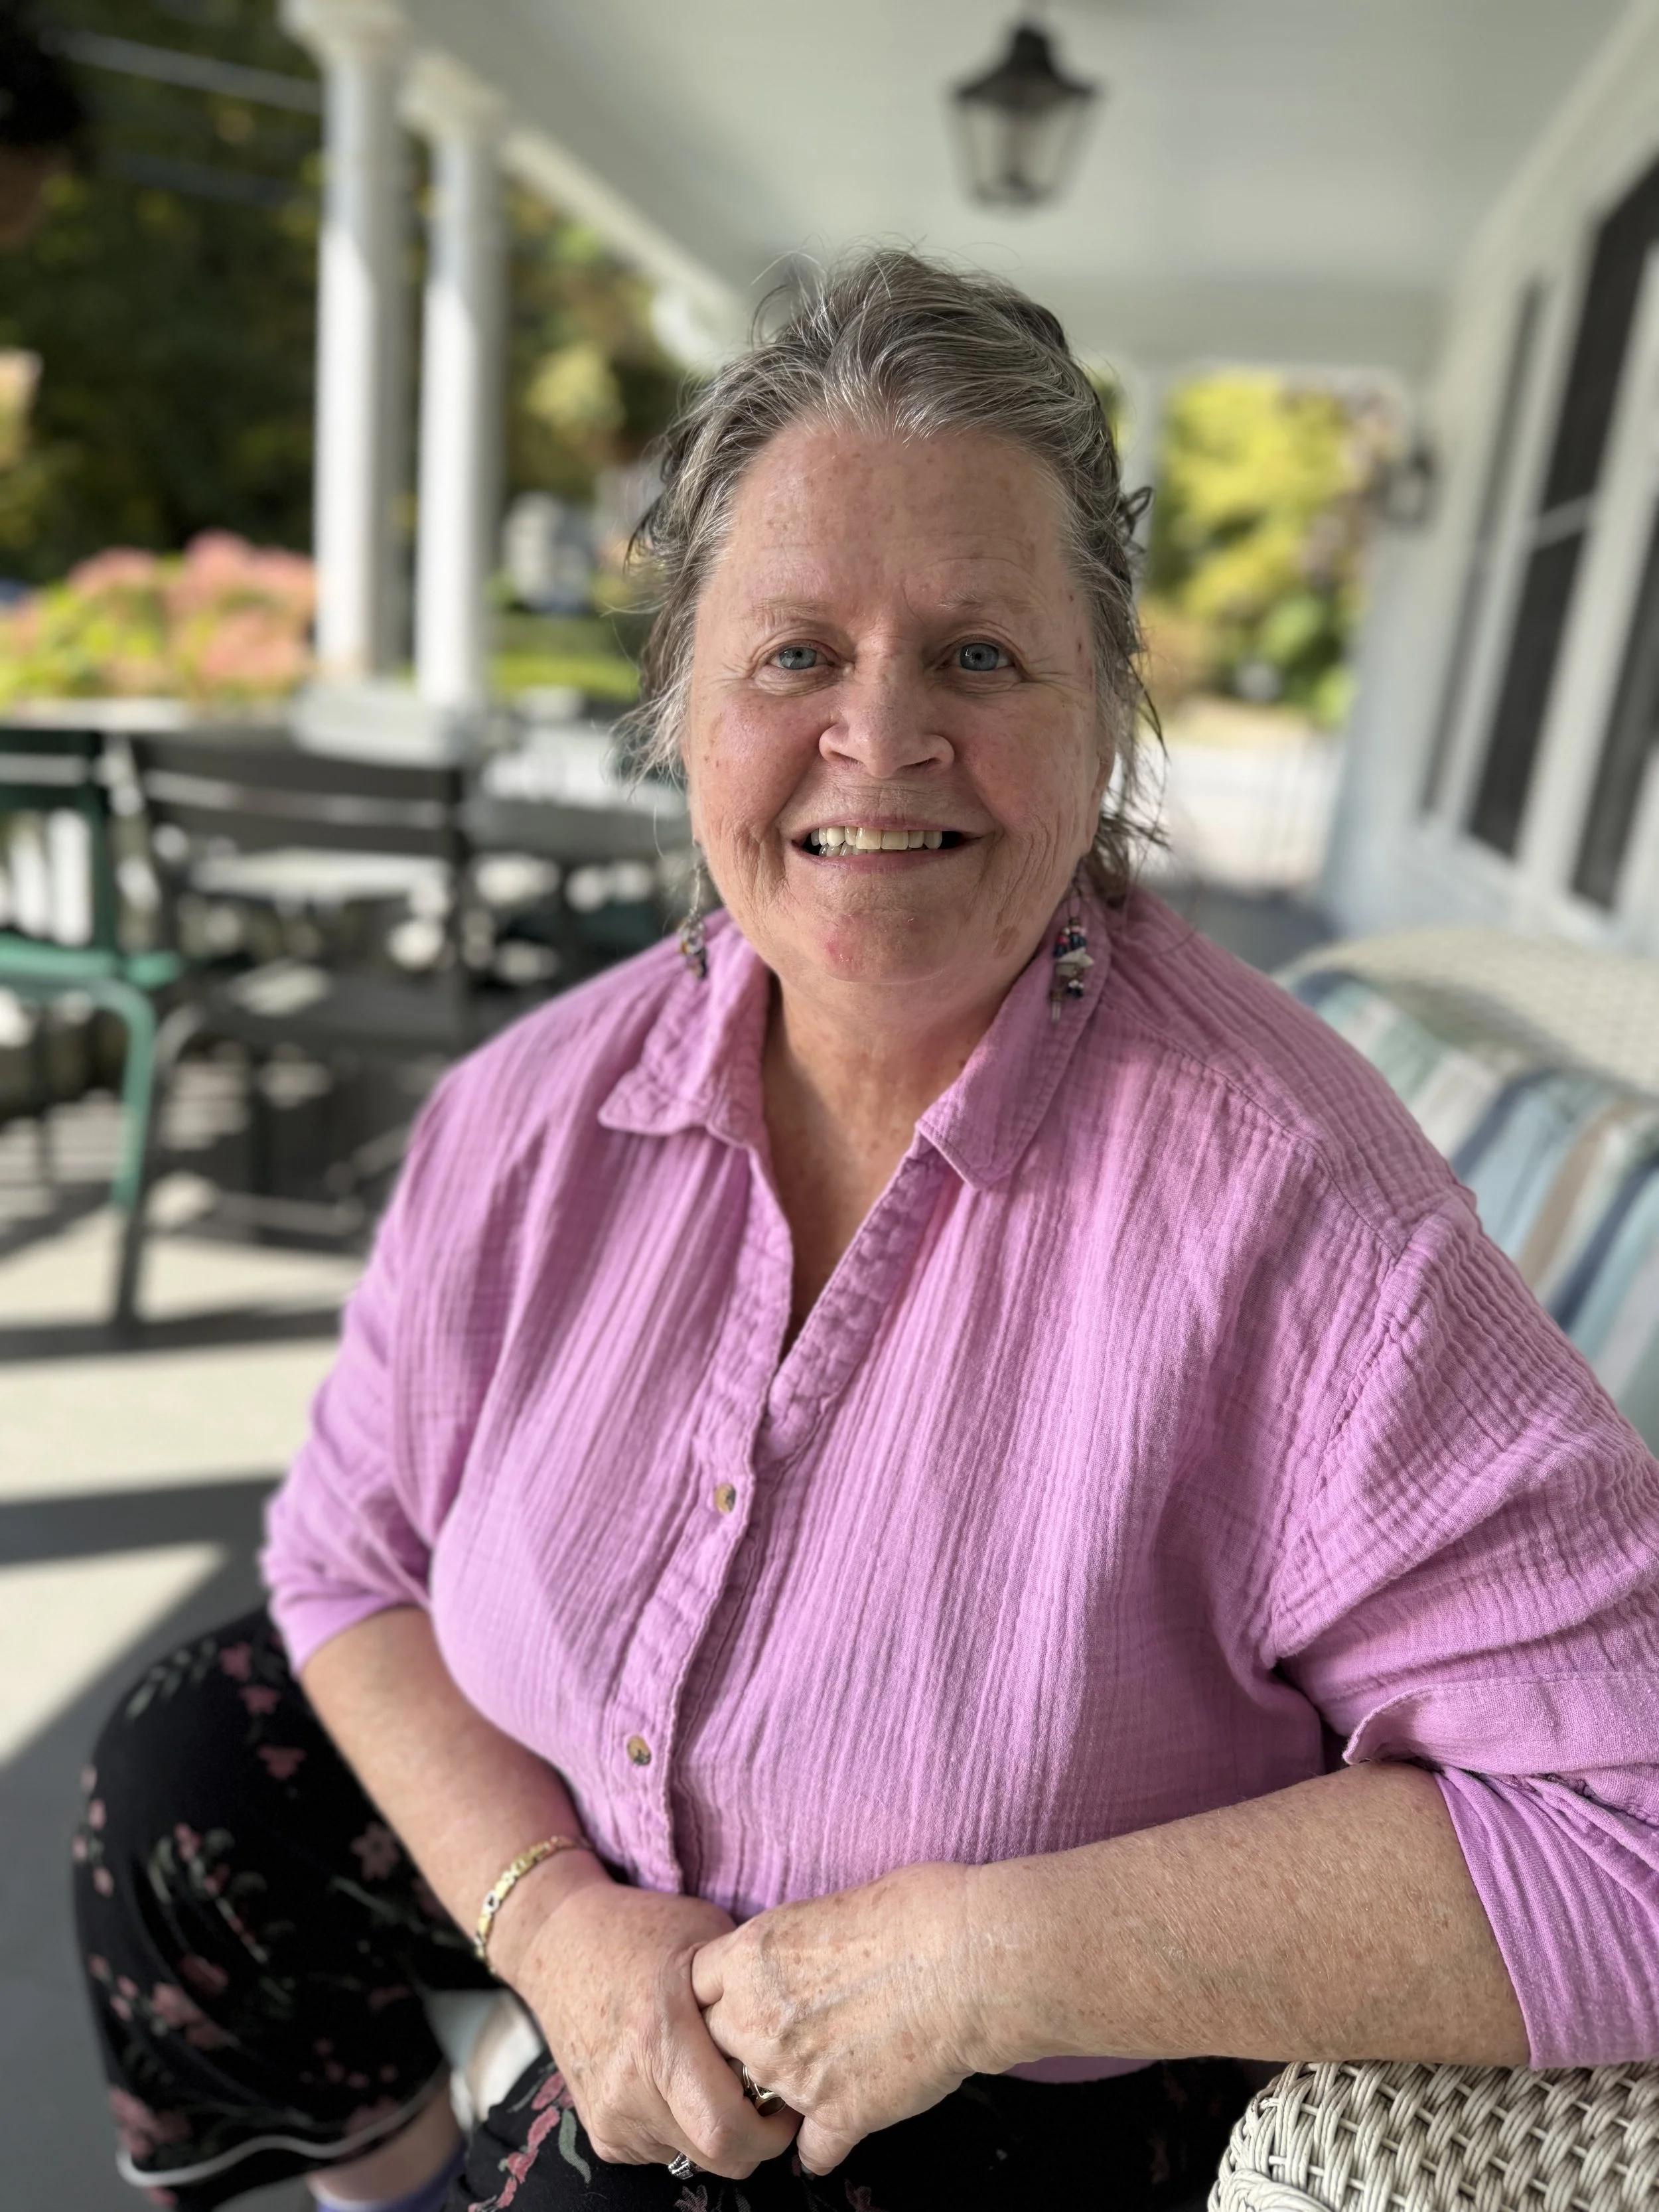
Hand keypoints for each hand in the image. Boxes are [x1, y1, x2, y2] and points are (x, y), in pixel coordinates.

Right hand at [504, 1872, 799, 2176]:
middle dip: (755, 2140)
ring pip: (695, 2157)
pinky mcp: (601, 2133)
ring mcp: (610, 2116)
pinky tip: (681, 2082)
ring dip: (718, 2132)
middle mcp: (629, 2087)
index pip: (727, 2129)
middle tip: (769, 2100)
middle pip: (717, 2156)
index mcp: (659, 2035)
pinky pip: (664, 2151)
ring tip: (720, 2079)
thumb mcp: (706, 1941)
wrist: (559, 1941)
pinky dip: (685, 2127)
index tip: (791, 2100)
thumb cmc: (643, 1930)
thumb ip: (747, 1993)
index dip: (772, 2130)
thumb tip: (800, 2036)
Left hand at [691, 1862, 988, 2173]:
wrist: (967, 1960)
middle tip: (785, 2032)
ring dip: (783, 2091)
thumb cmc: (912, 1913)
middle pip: (714, 2048)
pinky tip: (847, 2116)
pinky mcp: (838, 2116)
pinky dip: (826, 2141)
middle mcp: (756, 2020)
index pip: (694, 1989)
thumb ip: (784, 1952)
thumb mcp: (823, 1908)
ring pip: (759, 2102)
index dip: (719, 1995)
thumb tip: (787, 1966)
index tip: (740, 1997)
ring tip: (827, 2064)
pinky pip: (811, 2151)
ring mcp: (793, 2075)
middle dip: (741, 2045)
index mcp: (748, 1958)